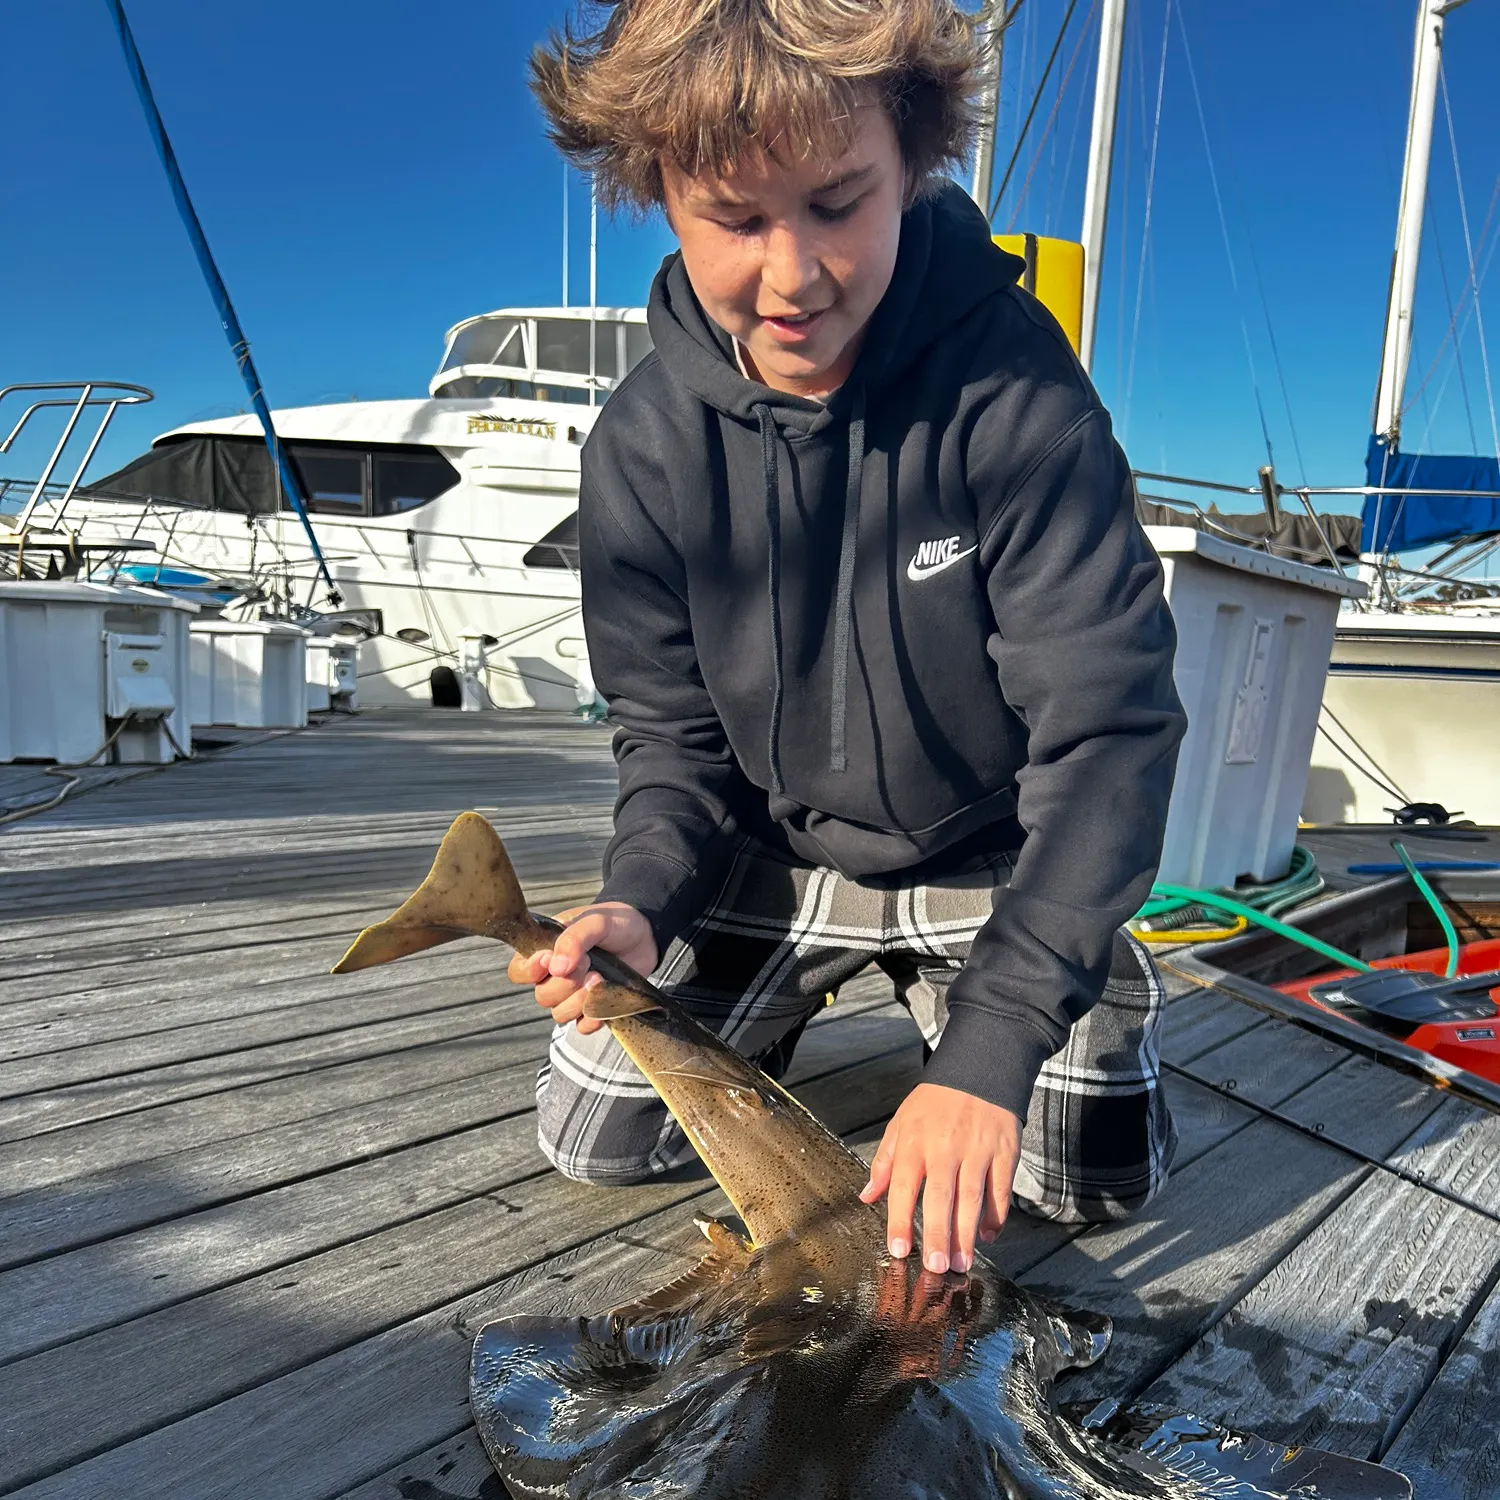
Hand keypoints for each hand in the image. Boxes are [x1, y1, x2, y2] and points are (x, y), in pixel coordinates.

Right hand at [507, 902, 657, 1034]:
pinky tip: (604, 1003)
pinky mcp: (593, 1008)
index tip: (550, 959)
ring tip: (600, 979)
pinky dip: (592, 1019)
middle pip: (542, 995)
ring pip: (559, 1014)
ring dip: (579, 1001)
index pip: (519, 971)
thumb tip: (556, 967)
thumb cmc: (617, 922)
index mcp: (547, 949)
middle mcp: (556, 974)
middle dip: (565, 984)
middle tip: (588, 964)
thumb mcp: (596, 920)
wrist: (647, 935)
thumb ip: (574, 938)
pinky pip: (582, 1026)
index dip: (531, 971)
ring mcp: (574, 993)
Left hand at [859, 1083, 1021, 1273]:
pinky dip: (996, 1215)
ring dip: (967, 1234)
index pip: (904, 1186)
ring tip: (961, 1263)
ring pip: (973, 1198)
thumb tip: (867, 1195)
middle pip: (941, 1197)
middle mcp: (946, 1148)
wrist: (979, 1068)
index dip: (900, 1220)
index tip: (898, 1249)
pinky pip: (1000, 1190)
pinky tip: (988, 1235)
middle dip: (939, 1234)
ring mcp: (978, 1150)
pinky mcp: (1004, 1152)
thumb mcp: (902, 1122)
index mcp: (915, 1142)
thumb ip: (885, 1161)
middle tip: (937, 1268)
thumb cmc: (935, 1102)